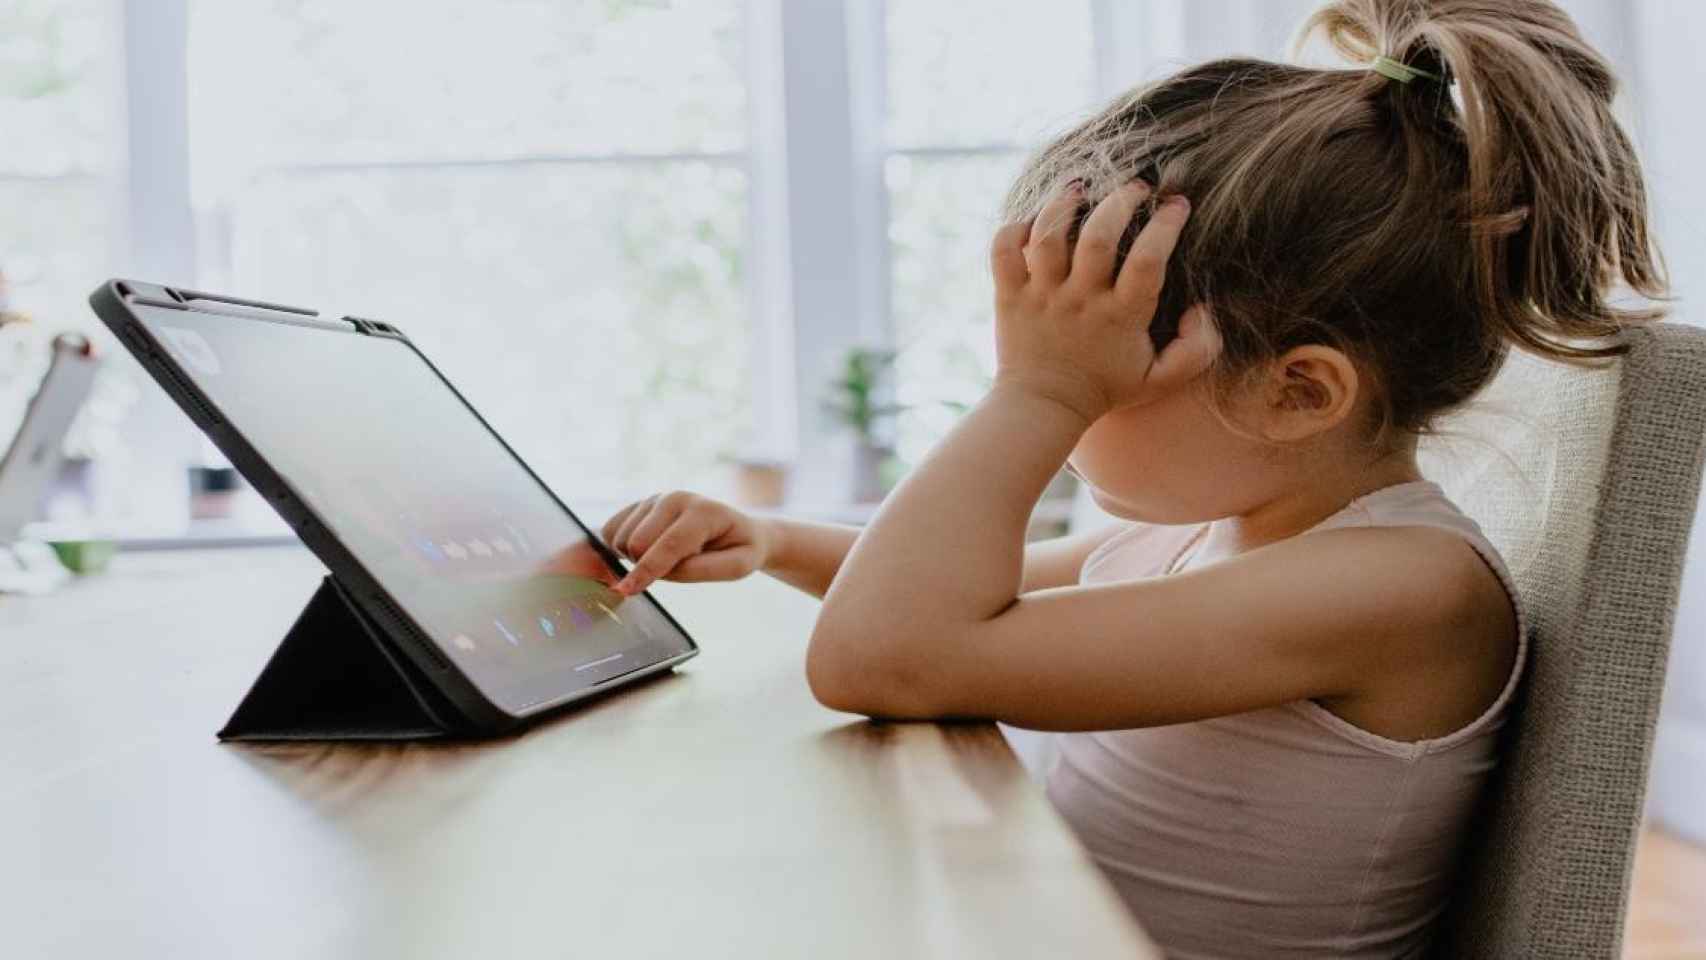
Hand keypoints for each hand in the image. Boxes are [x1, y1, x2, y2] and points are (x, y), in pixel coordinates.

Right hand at [600, 492, 772, 594]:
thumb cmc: (739, 549)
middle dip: (646, 566)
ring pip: (621, 537)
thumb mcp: (737, 566)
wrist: (737, 529)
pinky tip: (646, 552)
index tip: (625, 591)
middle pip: (637, 542)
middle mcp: (675, 498)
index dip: (647, 570)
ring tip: (667, 558)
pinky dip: (620, 548)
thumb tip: (664, 572)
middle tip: (675, 568)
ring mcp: (654, 499)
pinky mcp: (640, 505)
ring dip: (635, 558)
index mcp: (703, 511)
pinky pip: (611, 530)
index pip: (670, 544)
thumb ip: (703, 570)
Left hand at [988, 179, 1220, 422]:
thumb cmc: (1106, 387)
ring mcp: (1041, 296)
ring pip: (1048, 236)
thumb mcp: (1161, 379)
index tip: (1177, 205)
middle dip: (1120, 201)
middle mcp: (1080, 301)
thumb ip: (1198, 349)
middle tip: (1136, 187)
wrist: (1044, 406)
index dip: (1166, 225)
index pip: (1148, 260)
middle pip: (1098, 238)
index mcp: (1121, 317)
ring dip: (1065, 204)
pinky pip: (1004, 249)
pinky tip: (1037, 219)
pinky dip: (1016, 226)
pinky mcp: (1010, 295)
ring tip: (1081, 190)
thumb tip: (1202, 309)